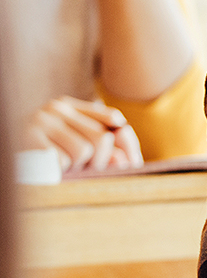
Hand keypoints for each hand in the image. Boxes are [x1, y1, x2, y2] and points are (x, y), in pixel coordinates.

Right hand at [24, 96, 142, 172]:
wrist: (6, 152)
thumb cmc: (42, 157)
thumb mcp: (73, 146)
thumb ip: (103, 150)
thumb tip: (124, 159)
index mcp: (69, 106)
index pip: (112, 118)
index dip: (124, 141)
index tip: (121, 158)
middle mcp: (56, 108)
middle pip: (101, 138)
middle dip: (97, 160)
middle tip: (81, 167)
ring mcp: (41, 121)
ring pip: (83, 151)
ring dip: (75, 167)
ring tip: (61, 166)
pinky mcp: (28, 137)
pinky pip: (62, 161)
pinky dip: (58, 171)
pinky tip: (47, 167)